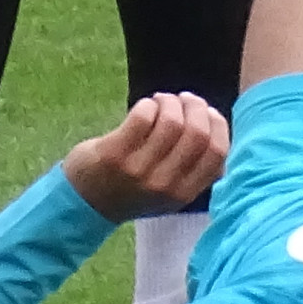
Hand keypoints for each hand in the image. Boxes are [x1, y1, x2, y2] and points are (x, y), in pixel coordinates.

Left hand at [62, 91, 229, 221]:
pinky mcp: (115, 154)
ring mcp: (139, 170)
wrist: (85, 203)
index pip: (217, 152)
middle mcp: (164, 185)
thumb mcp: (169, 191)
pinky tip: (143, 108)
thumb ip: (194, 170)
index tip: (205, 112)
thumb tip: (216, 127)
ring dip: (169, 102)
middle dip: (194, 106)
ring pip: (172, 122)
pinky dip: (147, 105)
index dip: (216, 123)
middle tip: (182, 100)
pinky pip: (143, 116)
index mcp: (184, 193)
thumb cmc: (133, 189)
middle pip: (197, 133)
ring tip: (160, 102)